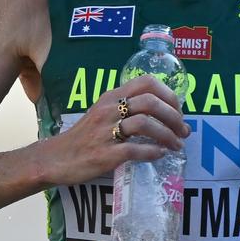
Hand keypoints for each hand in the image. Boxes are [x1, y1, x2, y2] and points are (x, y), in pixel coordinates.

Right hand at [41, 74, 190, 186]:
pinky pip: (135, 149)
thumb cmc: (84, 136)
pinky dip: (153, 152)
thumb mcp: (103, 112)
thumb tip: (162, 112)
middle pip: (151, 102)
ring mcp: (106, 131)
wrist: (56, 158)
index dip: (169, 95)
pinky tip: (159, 154)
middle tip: (183, 131)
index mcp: (112, 96)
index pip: (147, 82)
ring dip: (168, 135)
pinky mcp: (104, 154)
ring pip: (145, 124)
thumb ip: (127, 107)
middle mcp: (109, 109)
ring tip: (176, 145)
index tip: (178, 111)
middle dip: (174, 117)